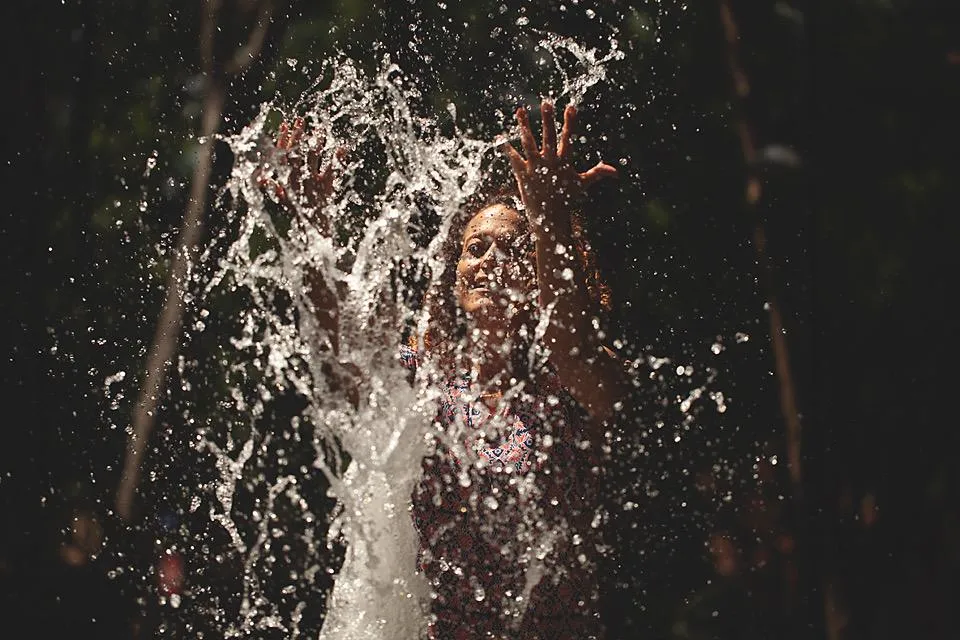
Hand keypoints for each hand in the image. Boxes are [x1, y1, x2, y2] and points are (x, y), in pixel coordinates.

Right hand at [256, 117, 344, 216]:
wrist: (312, 228)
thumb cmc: (298, 213)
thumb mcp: (282, 198)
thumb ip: (272, 185)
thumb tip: (260, 176)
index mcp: (287, 178)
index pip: (283, 154)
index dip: (284, 138)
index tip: (285, 124)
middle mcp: (298, 178)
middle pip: (297, 151)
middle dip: (298, 134)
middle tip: (301, 119)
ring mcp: (312, 181)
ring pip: (313, 157)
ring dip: (316, 141)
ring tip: (320, 129)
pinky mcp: (326, 187)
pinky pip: (332, 170)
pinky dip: (338, 159)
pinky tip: (342, 147)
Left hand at [501, 101, 616, 226]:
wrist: (550, 217)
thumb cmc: (566, 199)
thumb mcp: (582, 184)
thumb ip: (597, 173)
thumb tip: (616, 172)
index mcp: (564, 161)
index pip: (568, 138)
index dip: (570, 122)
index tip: (571, 107)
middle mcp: (549, 162)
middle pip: (548, 136)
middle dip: (548, 119)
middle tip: (546, 103)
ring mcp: (535, 167)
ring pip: (528, 142)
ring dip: (524, 126)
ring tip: (520, 110)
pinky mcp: (523, 174)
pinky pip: (513, 158)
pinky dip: (506, 148)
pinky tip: (499, 137)